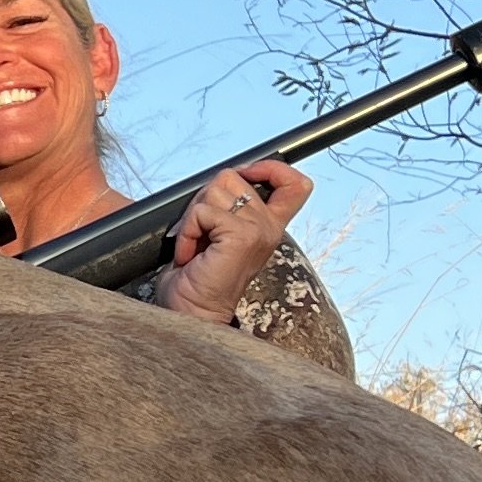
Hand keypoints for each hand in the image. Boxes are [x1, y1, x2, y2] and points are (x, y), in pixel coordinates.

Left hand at [157, 159, 310, 323]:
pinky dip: (187, 231)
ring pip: (214, 190)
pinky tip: (191, 255)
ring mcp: (258, 232)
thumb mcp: (217, 232)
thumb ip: (227, 205)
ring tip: (197, 246)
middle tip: (201, 235)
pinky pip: (202, 212)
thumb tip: (220, 178)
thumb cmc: (198, 279)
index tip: (244, 177)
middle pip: (232, 176)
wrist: (191, 313)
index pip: (294, 183)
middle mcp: (269, 227)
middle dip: (203, 201)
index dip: (269, 167)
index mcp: (268, 225)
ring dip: (193, 218)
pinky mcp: (241, 238)